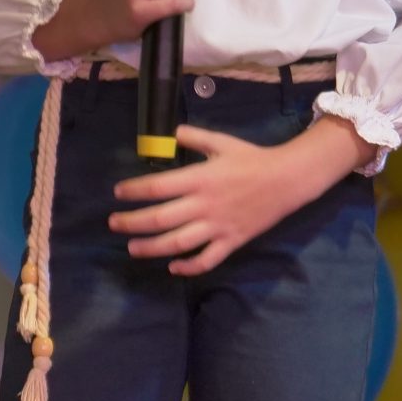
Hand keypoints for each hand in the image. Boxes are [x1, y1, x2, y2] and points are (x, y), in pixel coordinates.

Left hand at [108, 122, 358, 274]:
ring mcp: (219, 226)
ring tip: (132, 248)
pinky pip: (208, 259)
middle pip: (161, 218)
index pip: (158, 187)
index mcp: (200, 178)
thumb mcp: (221, 141)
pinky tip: (174, 267)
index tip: (118, 192)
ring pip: (179, 243)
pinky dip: (189, 267)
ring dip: (152, 248)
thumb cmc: (252, 158)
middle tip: (113, 224)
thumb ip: (194, 137)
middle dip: (133, 223)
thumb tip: (170, 133)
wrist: (287, 179)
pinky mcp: (232, 241)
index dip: (134, 190)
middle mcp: (205, 205)